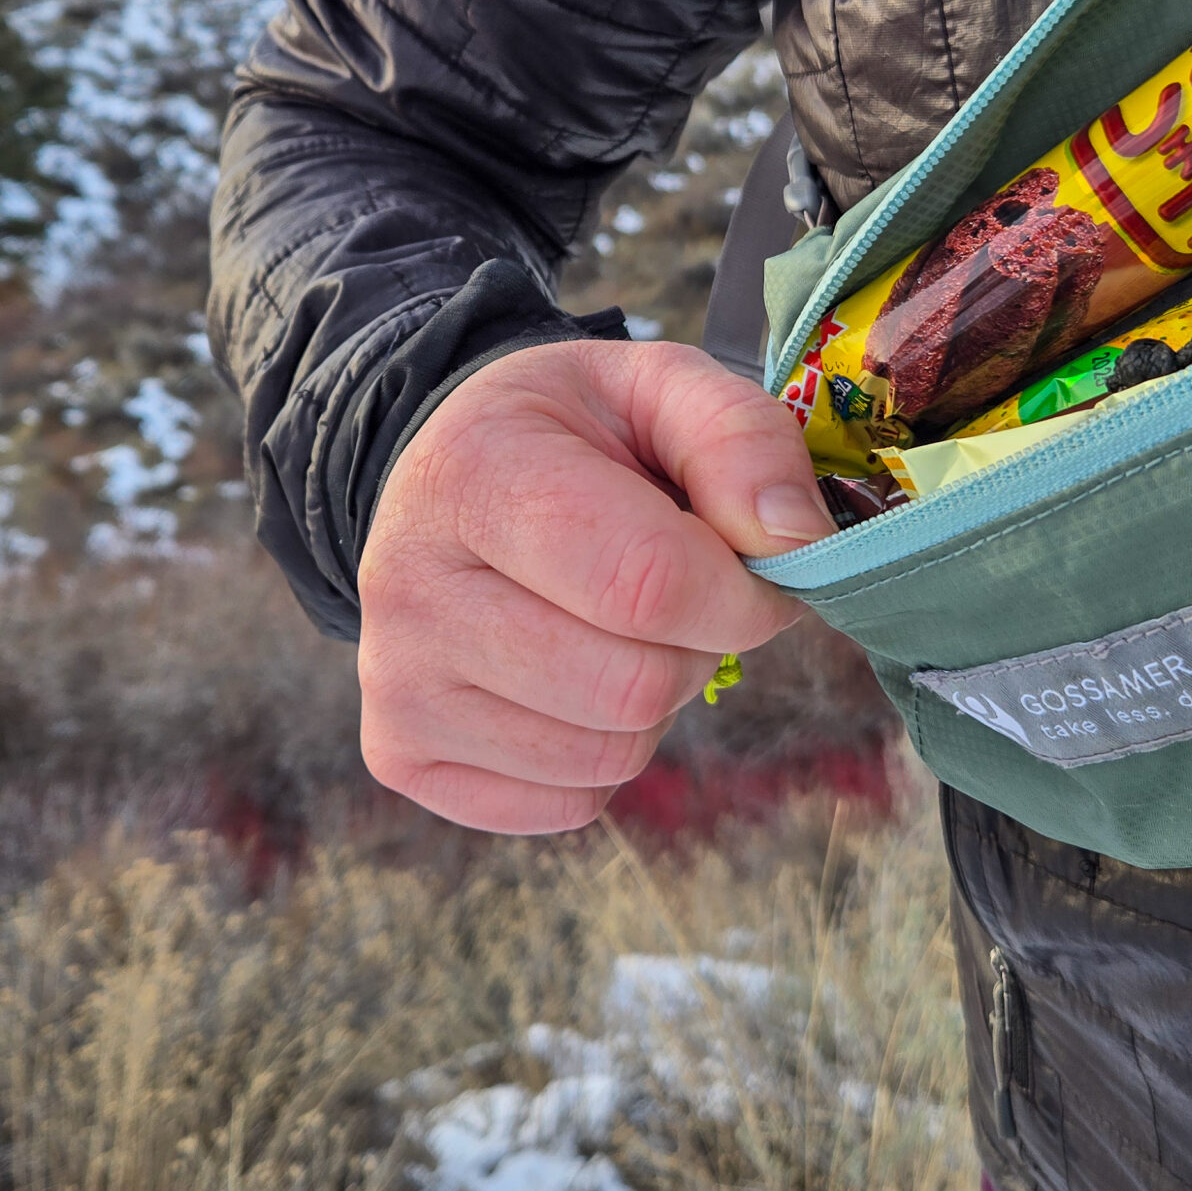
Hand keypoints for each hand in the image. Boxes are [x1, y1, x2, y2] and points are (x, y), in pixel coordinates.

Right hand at [356, 339, 829, 833]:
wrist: (454, 482)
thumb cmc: (572, 438)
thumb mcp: (658, 388)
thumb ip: (742, 438)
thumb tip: (795, 540)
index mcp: (472, 472)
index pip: (647, 583)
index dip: (740, 594)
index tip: (756, 567)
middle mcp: (407, 584)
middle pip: (632, 687)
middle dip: (698, 646)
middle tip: (682, 595)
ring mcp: (396, 682)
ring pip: (608, 755)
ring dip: (656, 700)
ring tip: (619, 626)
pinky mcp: (402, 755)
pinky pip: (569, 803)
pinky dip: (606, 753)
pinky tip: (576, 675)